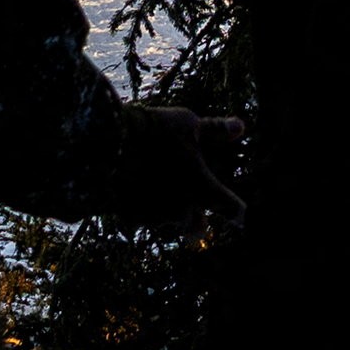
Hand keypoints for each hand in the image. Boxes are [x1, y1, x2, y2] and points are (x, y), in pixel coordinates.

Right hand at [114, 103, 246, 226]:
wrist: (103, 146)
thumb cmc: (153, 131)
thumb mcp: (188, 122)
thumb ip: (215, 130)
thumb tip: (240, 127)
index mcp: (202, 189)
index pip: (232, 209)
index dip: (243, 215)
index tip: (246, 218)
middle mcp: (180, 210)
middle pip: (196, 227)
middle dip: (196, 222)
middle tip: (195, 211)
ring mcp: (152, 217)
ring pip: (166, 219)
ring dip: (165, 207)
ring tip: (154, 179)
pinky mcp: (127, 216)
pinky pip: (140, 215)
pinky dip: (139, 203)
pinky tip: (132, 182)